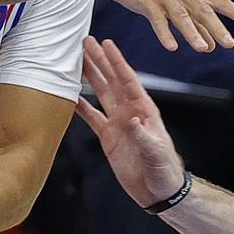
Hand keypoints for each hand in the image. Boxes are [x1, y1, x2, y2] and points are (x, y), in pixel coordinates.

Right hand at [75, 37, 186, 208]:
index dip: (116, 61)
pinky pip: (92, 117)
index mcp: (144, 109)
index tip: (106, 43)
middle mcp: (130, 111)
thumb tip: (132, 119)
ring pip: (100, 93)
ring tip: (74, 60)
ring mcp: (118, 122)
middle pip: (111, 80)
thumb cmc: (164, 169)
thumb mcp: (156, 151)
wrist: (158, 191)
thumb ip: (142, 135)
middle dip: (99, 60)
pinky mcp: (108, 137)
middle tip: (85, 41)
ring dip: (89, 76)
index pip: (127, 79)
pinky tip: (69, 95)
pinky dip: (80, 106)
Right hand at [93, 0, 233, 52]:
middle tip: (229, 44)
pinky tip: (172, 46)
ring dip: (192, 32)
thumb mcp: (178, 1)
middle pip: (202, 9)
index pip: (219, 0)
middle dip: (217, 27)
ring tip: (203, 49)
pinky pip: (157, 19)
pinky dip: (165, 33)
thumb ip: (195, 22)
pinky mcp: (145, 0)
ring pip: (181, 15)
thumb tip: (211, 46)